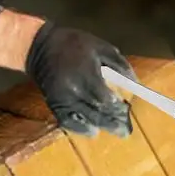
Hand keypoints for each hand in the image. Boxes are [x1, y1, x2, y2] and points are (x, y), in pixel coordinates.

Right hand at [25, 21, 135, 137]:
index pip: (104, 99)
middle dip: (114, 122)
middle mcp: (73, 90)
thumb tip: (135, 83)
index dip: (117, 107)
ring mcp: (62, 100)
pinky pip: (68, 122)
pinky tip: (93, 130)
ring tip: (117, 131)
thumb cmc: (74, 44)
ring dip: (102, 126)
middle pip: (97, 113)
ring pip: (85, 119)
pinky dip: (82, 128)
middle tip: (126, 131)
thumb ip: (120, 64)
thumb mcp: (101, 47)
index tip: (126, 108)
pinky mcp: (54, 104)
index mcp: (85, 74)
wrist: (39, 47)